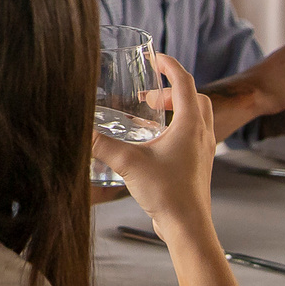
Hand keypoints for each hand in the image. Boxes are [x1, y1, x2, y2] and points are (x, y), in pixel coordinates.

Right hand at [97, 55, 216, 238]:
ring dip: (175, 110)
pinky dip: (177, 129)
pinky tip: (155, 144)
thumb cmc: (168, 194)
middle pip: (193, 98)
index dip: (170, 65)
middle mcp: (202, 133)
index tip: (156, 58)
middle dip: (171, 91)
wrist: (188, 226)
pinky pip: (193, 136)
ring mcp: (204, 150)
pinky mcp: (199, 165)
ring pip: (196, 117)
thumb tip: (81, 129)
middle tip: (148, 96)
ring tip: (150, 118)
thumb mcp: (129, 163)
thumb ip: (102, 144)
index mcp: (190, 124)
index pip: (184, 82)